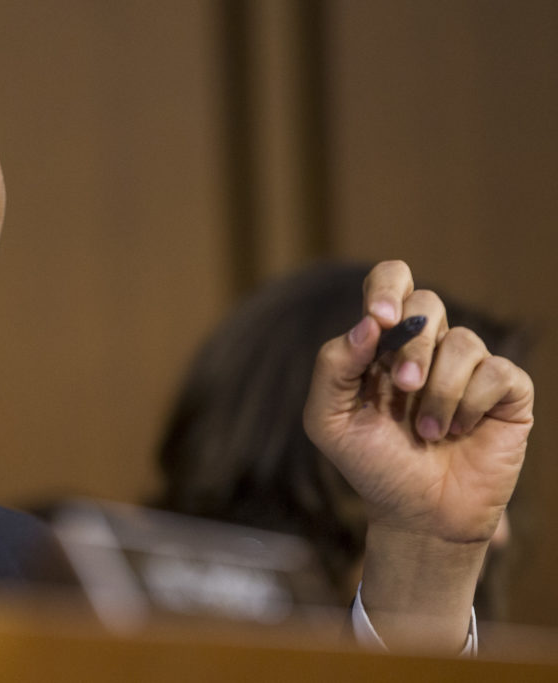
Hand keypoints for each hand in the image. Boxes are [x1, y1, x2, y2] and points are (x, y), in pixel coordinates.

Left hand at [303, 260, 532, 649]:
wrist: (416, 513)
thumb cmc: (371, 463)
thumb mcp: (328, 420)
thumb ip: (333, 367)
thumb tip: (367, 324)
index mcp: (382, 343)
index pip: (390, 280)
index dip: (388, 287)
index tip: (380, 318)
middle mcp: (427, 345)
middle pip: (426, 304)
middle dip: (411, 346)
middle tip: (402, 387)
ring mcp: (469, 365)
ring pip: (462, 341)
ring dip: (438, 392)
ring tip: (426, 432)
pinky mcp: (505, 390)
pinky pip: (496, 371)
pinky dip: (470, 404)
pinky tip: (459, 431)